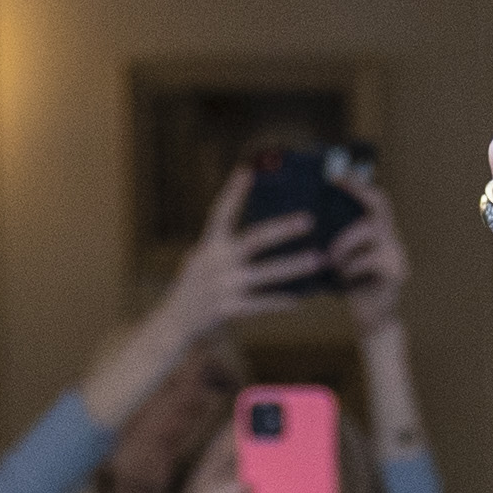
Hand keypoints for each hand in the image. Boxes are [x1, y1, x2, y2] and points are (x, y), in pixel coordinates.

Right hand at [166, 166, 331, 338]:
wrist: (174, 321)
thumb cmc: (194, 286)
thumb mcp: (200, 259)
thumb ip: (220, 245)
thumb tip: (248, 231)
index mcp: (209, 246)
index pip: (221, 213)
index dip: (233, 192)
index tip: (246, 171)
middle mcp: (217, 262)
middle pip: (255, 239)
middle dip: (283, 229)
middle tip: (308, 220)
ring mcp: (223, 285)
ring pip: (267, 274)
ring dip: (294, 266)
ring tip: (318, 260)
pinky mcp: (228, 308)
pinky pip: (261, 303)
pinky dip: (279, 302)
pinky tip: (299, 300)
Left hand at [331, 170, 409, 334]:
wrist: (373, 319)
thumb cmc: (351, 287)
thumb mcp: (339, 259)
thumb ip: (333, 240)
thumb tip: (300, 219)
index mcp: (377, 231)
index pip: (373, 198)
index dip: (356, 184)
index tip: (333, 174)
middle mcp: (391, 237)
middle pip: (379, 204)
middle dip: (357, 191)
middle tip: (334, 184)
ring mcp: (396, 253)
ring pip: (371, 229)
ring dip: (345, 241)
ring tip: (330, 257)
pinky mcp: (396, 272)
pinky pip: (370, 259)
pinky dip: (351, 266)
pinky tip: (341, 277)